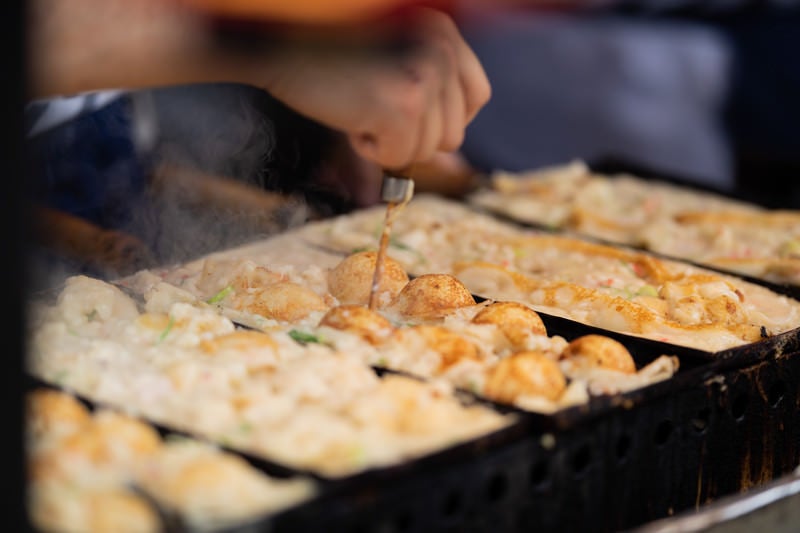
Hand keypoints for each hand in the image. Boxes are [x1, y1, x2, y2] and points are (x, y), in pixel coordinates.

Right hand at [259, 8, 490, 169]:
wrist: (280, 42)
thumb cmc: (329, 53)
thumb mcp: (394, 54)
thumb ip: (429, 84)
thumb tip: (451, 148)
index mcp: (445, 31)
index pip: (478, 96)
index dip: (446, 119)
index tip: (414, 120)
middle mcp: (443, 49)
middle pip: (453, 133)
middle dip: (411, 136)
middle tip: (371, 110)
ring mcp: (425, 76)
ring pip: (426, 151)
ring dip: (389, 142)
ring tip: (358, 108)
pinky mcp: (402, 106)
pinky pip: (399, 158)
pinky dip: (371, 150)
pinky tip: (349, 118)